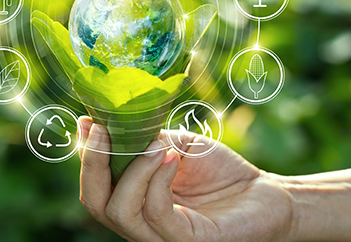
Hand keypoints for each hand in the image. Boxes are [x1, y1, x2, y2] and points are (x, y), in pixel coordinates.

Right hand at [77, 116, 293, 241]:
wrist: (264, 192)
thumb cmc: (219, 170)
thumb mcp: (176, 146)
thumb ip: (144, 140)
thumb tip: (107, 120)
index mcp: (134, 199)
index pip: (96, 185)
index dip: (86, 154)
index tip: (88, 120)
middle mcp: (141, 222)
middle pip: (95, 203)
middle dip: (93, 163)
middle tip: (103, 130)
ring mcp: (162, 236)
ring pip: (120, 212)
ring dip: (132, 170)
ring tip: (153, 144)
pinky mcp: (188, 241)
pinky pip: (158, 214)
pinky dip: (157, 181)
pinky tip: (171, 157)